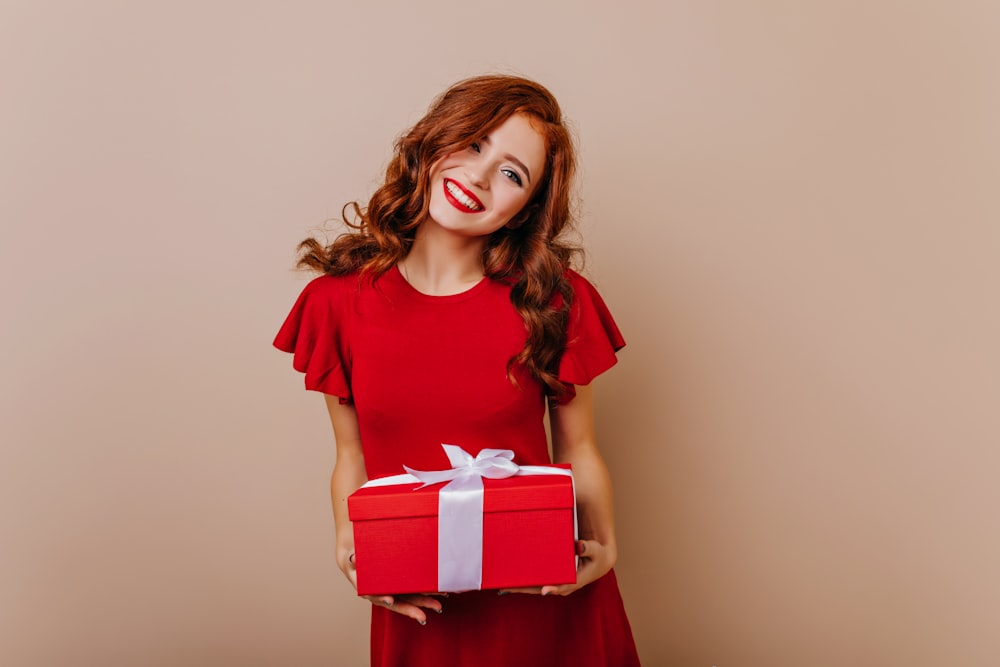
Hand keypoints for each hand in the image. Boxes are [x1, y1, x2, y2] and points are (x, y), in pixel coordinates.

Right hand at [339, 550, 444, 624]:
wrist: (358, 560)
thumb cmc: (355, 561)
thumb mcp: (351, 559)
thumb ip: (353, 560)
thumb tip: (353, 558)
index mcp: (369, 589)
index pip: (377, 596)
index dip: (383, 598)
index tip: (390, 600)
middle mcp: (383, 594)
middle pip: (398, 603)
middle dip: (411, 610)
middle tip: (423, 616)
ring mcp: (394, 591)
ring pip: (410, 599)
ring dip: (424, 603)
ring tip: (438, 606)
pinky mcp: (402, 586)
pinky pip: (415, 591)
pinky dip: (427, 593)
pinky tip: (439, 594)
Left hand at [499, 539, 616, 596]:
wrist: (599, 560)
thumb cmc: (597, 554)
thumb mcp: (596, 550)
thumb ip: (588, 548)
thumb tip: (579, 545)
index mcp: (575, 580)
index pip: (561, 586)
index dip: (552, 588)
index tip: (544, 590)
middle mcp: (563, 585)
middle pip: (541, 588)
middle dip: (524, 588)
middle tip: (507, 587)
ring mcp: (556, 583)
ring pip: (536, 587)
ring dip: (520, 586)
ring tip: (502, 585)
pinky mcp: (552, 578)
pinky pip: (536, 581)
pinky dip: (524, 580)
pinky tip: (511, 578)